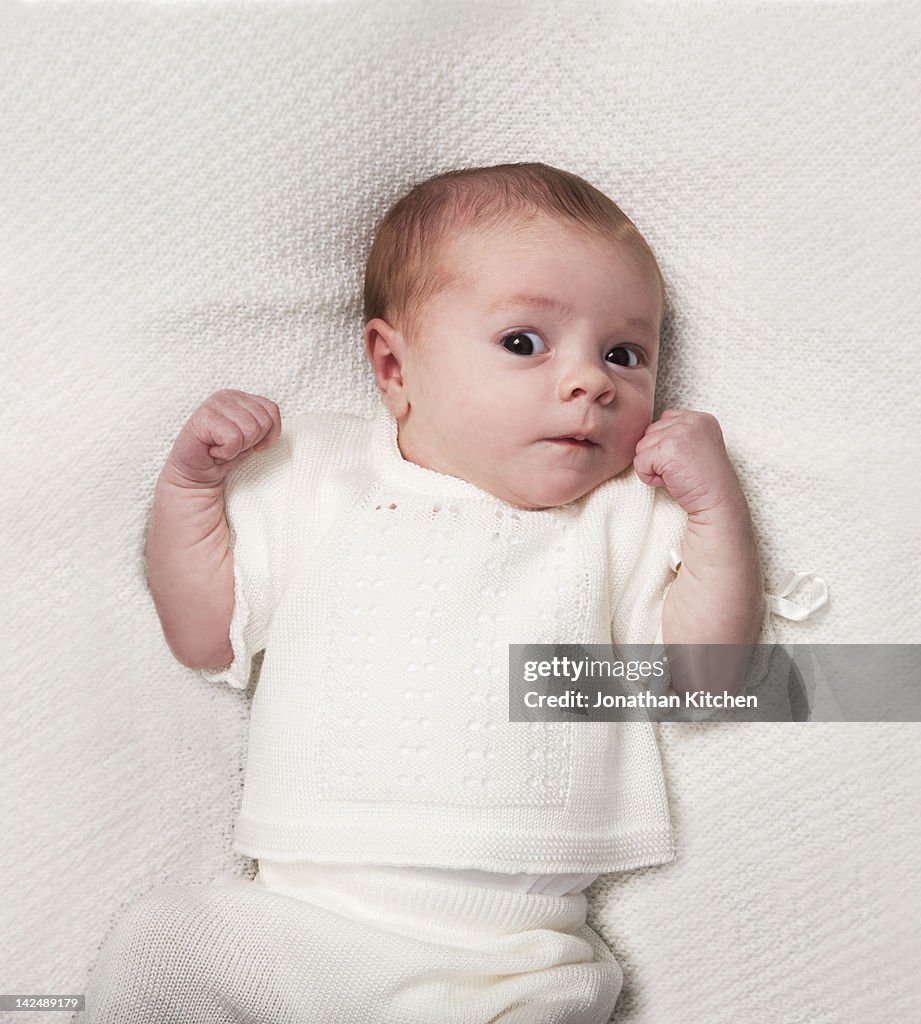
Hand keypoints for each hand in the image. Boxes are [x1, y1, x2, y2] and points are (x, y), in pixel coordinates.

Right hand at [165, 389, 281, 487]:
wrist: (198, 474)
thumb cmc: (226, 454)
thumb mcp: (253, 437)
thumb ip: (266, 422)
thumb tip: (277, 420)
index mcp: (241, 396)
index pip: (273, 410)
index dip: (268, 434)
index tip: (251, 444)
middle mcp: (227, 395)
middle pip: (263, 421)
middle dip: (251, 442)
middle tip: (232, 447)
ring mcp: (213, 404)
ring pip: (250, 429)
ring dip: (238, 448)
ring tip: (222, 448)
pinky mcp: (203, 418)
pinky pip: (233, 438)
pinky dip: (227, 452)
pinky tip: (214, 451)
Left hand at [633, 409, 743, 517]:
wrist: (717, 501)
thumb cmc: (704, 481)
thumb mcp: (697, 446)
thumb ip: (678, 433)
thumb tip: (648, 434)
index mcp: (700, 418)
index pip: (663, 420)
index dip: (666, 445)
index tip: (684, 461)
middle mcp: (691, 421)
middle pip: (650, 432)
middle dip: (658, 455)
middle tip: (680, 470)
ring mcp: (679, 433)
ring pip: (642, 447)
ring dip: (653, 466)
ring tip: (675, 475)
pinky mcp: (667, 449)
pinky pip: (640, 461)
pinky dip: (648, 477)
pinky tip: (668, 481)